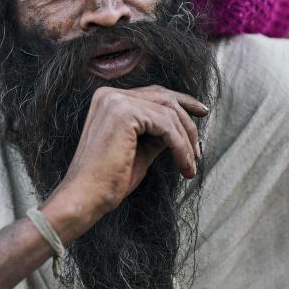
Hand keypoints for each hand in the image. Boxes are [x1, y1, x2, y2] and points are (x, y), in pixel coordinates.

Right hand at [41, 85, 207, 241]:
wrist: (86, 196)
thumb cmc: (109, 179)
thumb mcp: (140, 149)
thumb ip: (157, 133)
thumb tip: (183, 127)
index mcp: (109, 99)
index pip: (154, 92)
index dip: (181, 102)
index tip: (201, 113)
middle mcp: (110, 94)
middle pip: (164, 98)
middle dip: (188, 123)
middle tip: (199, 150)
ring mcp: (116, 101)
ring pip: (169, 112)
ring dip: (186, 140)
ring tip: (190, 165)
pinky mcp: (125, 114)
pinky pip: (166, 126)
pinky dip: (181, 146)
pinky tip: (184, 165)